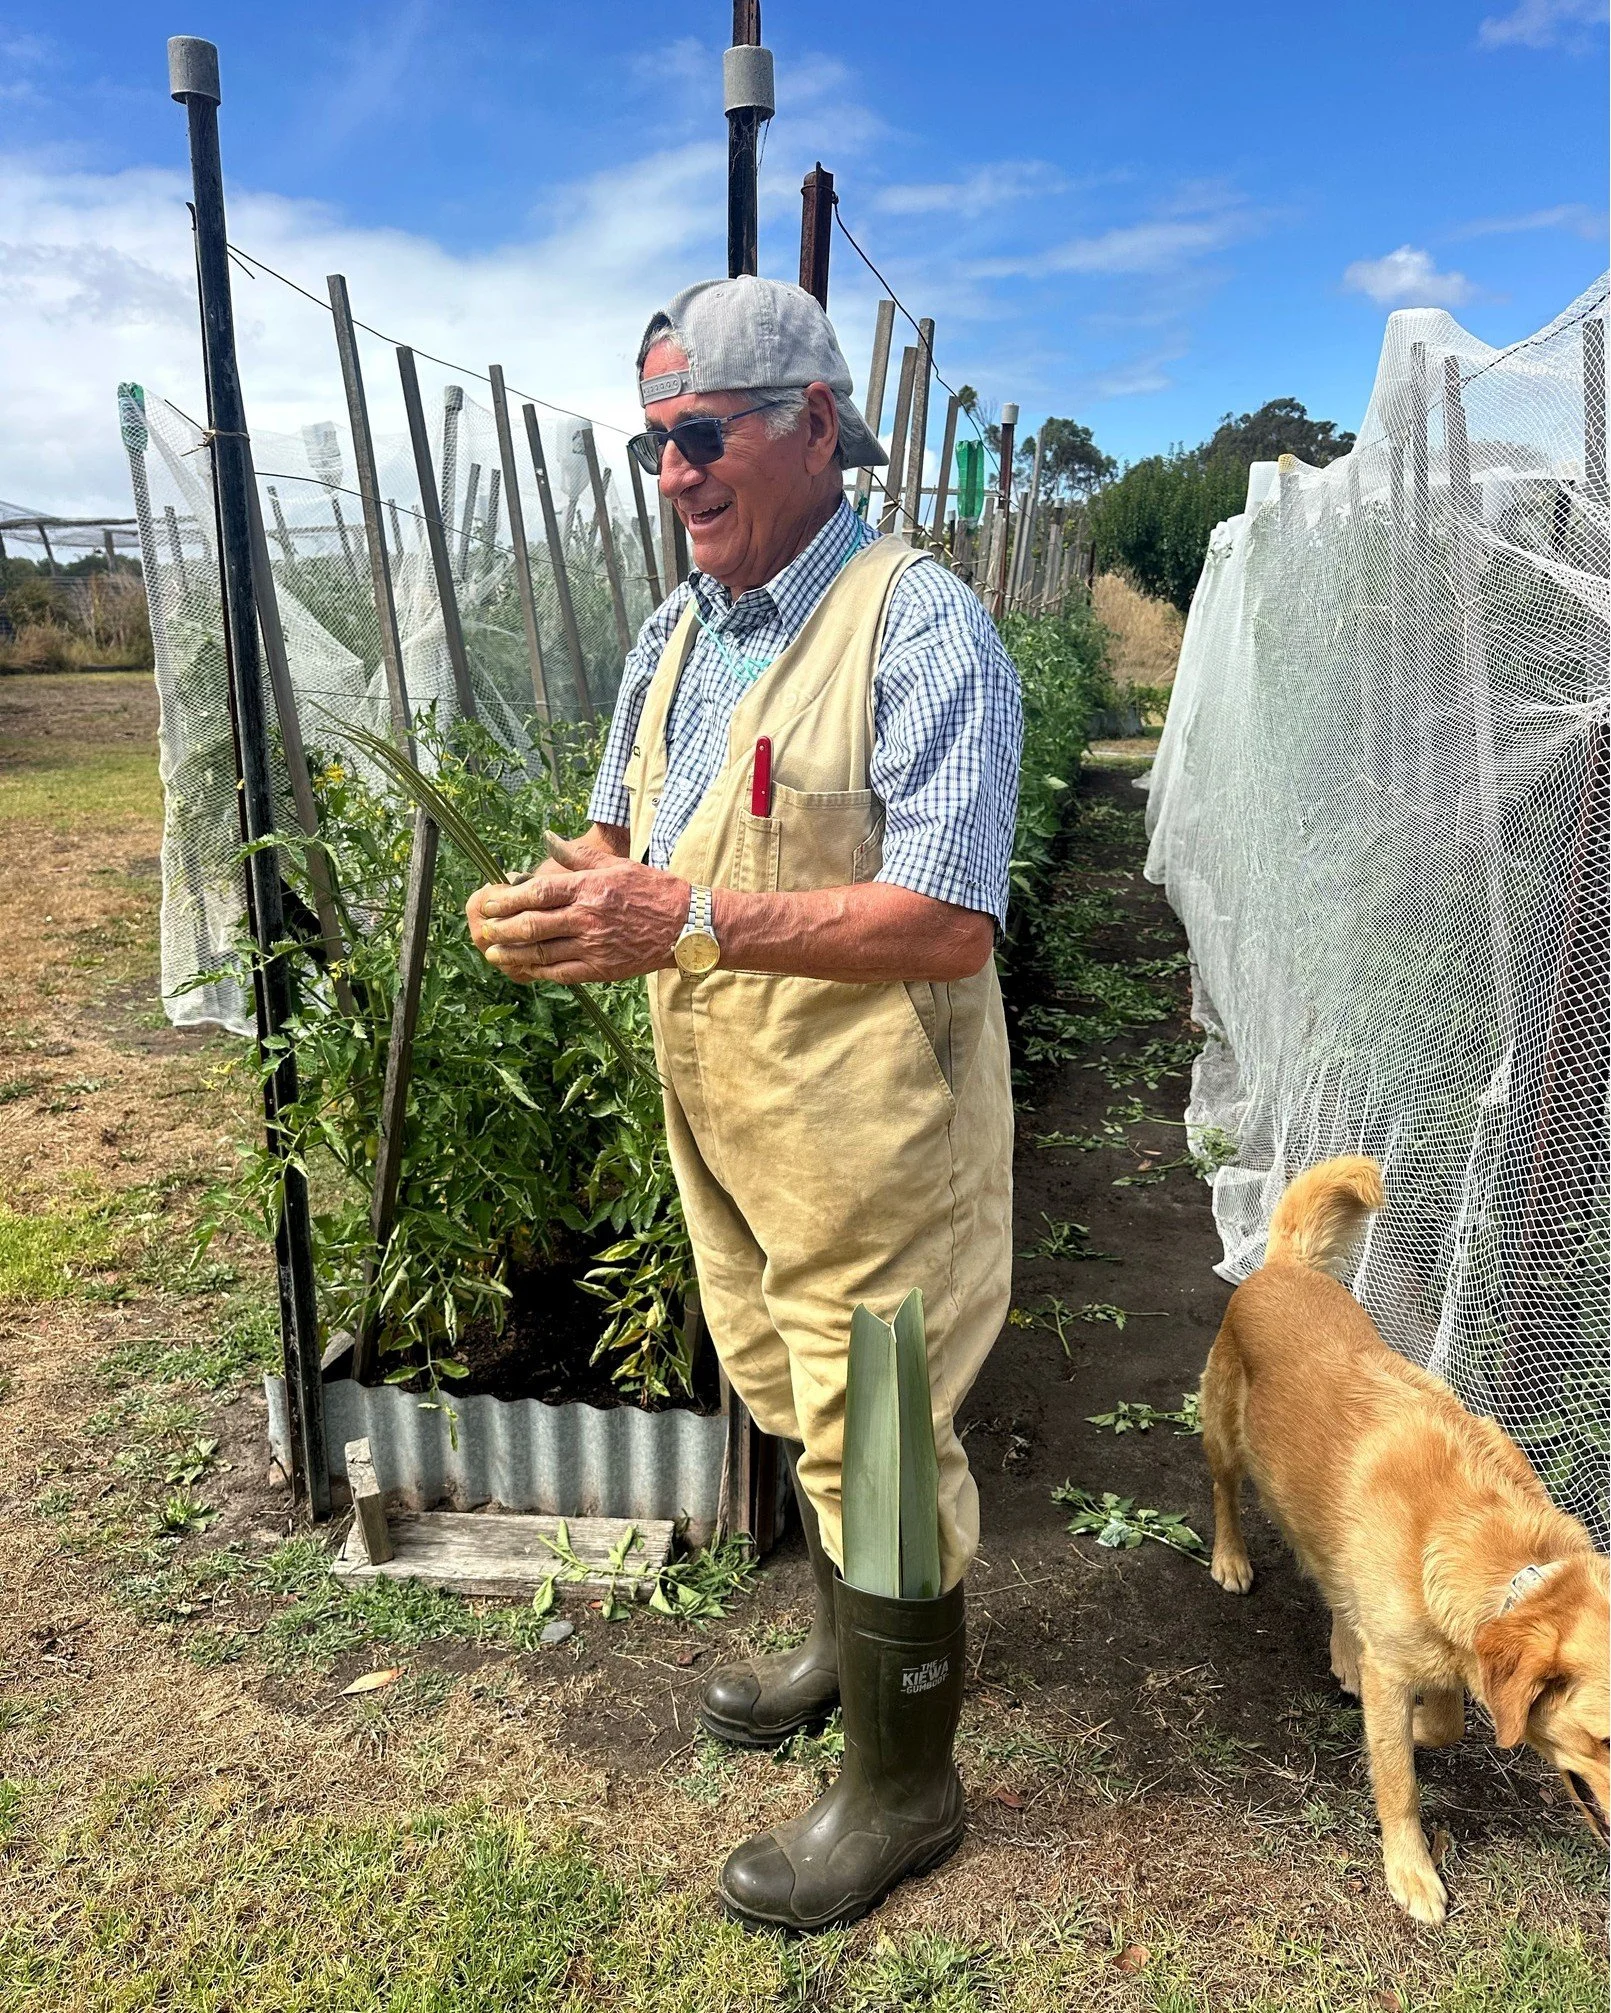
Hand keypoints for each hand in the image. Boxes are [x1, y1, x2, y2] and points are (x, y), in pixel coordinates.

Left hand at [468, 833, 688, 984]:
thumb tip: (547, 838)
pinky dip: (538, 972)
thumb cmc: (652, 891)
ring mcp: (594, 945)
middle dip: (503, 928)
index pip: (539, 893)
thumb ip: (578, 855)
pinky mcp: (601, 969)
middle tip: (485, 929)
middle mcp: (588, 917)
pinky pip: (561, 972)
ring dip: (513, 954)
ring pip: (542, 952)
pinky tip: (524, 969)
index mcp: (590, 888)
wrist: (686, 926)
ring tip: (494, 953)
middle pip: (533, 924)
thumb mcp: (617, 865)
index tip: (491, 902)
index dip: (509, 899)